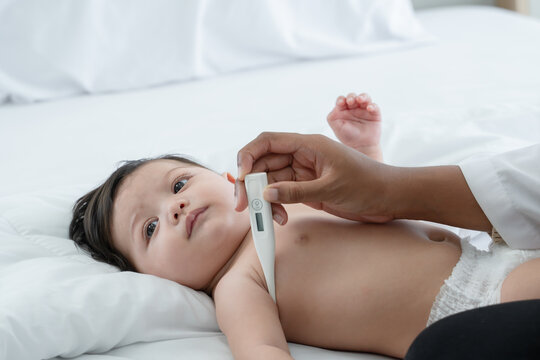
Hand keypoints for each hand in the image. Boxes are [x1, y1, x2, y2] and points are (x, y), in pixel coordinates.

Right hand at [235, 132, 393, 224]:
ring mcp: (303, 172)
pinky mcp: (306, 188)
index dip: (248, 156)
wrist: (389, 197)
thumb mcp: (332, 187)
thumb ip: (297, 191)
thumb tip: (266, 193)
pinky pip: (282, 193)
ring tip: (267, 217)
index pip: (267, 141)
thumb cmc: (368, 184)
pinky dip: (276, 205)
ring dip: (263, 198)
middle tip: (244, 205)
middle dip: (250, 182)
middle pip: (264, 162)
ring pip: (270, 180)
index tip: (240, 177)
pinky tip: (280, 218)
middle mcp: (302, 155)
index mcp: (308, 144)